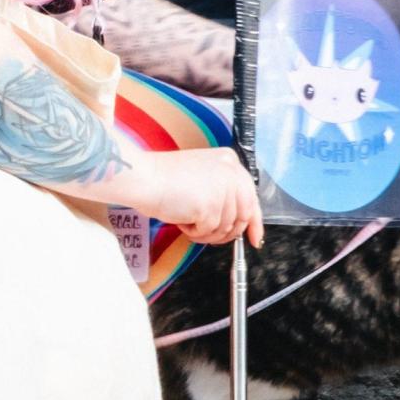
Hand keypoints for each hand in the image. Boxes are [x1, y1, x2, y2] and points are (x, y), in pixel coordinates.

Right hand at [127, 148, 263, 248]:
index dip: (255, 221)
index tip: (255, 238)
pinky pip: (208, 232)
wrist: (143, 177)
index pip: (252, 196)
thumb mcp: (202, 176)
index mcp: (230, 162)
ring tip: (189, 223)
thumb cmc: (164, 177)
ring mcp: (223, 189)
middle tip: (214, 237)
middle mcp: (231, 173)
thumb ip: (222, 191)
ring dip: (207, 233)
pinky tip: (182, 221)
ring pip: (226, 227)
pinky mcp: (211, 206)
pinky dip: (194, 233)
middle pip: (244, 215)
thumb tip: (235, 218)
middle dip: (229, 233)